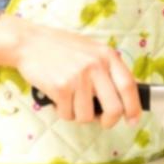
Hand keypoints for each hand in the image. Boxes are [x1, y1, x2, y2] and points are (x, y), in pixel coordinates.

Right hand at [0, 16, 141, 128]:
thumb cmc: (61, 48)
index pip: (129, 86)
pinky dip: (63, 112)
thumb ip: (107, 69)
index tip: (133, 119)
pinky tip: (58, 98)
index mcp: (107, 56)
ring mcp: (78, 77)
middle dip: (108, 121)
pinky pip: (68, 115)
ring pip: (88, 116)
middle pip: (114, 108)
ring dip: (79, 115)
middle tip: (101, 121)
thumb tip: (123, 97)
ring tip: (71, 100)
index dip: (134, 107)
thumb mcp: (92, 50)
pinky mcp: (60, 87)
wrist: (30, 43)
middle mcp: (95, 66)